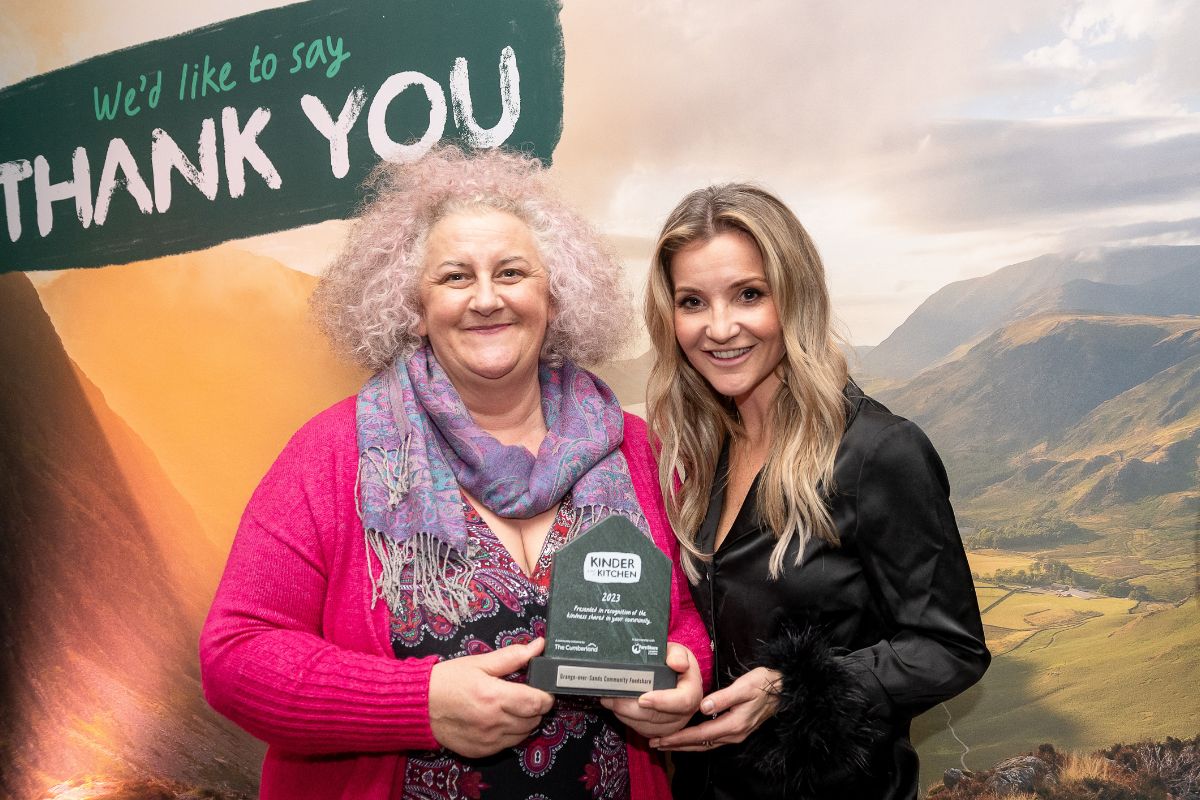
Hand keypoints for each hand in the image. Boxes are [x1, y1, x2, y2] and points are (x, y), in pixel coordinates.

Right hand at [428, 638, 554, 757]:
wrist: (418, 706)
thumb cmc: (447, 681)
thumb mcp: (479, 662)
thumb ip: (512, 656)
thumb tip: (538, 646)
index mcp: (495, 697)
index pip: (537, 703)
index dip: (546, 696)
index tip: (543, 688)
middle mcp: (494, 722)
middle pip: (534, 720)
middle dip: (536, 707)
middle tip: (526, 694)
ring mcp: (488, 740)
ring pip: (524, 734)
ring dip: (525, 721)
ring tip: (512, 706)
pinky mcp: (482, 751)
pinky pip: (509, 745)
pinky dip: (511, 733)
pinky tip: (499, 720)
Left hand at [599, 641, 702, 737]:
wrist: (674, 673)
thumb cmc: (674, 661)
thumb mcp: (677, 651)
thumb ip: (676, 654)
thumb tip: (677, 663)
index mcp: (693, 690)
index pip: (683, 701)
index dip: (662, 702)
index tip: (642, 698)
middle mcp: (687, 711)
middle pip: (659, 718)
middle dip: (632, 709)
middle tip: (612, 698)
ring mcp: (675, 723)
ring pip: (650, 728)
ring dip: (627, 716)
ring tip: (609, 701)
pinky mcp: (662, 730)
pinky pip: (645, 731)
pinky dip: (629, 721)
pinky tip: (617, 708)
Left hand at [649, 666, 780, 750]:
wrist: (784, 689)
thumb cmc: (763, 684)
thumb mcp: (744, 686)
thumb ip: (723, 697)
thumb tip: (703, 707)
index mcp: (734, 724)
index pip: (700, 735)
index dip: (679, 738)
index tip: (661, 739)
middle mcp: (734, 734)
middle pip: (700, 744)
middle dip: (677, 745)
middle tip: (656, 744)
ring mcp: (736, 734)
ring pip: (706, 744)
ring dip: (686, 745)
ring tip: (666, 743)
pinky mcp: (737, 729)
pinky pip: (712, 740)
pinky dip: (697, 741)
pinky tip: (688, 738)